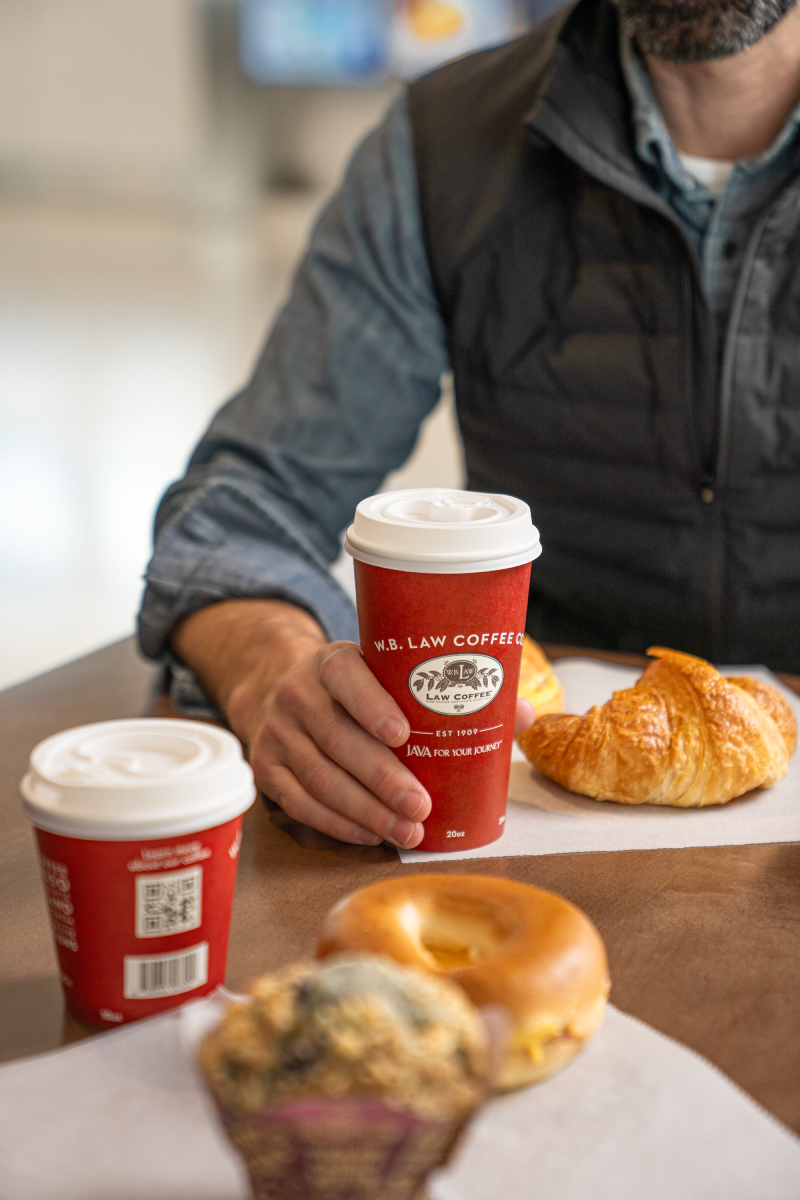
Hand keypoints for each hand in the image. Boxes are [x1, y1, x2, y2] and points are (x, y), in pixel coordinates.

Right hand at [173, 600, 534, 848]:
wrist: (284, 689)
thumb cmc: (359, 688)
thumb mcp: (389, 672)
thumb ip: (450, 690)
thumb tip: (521, 714)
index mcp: (332, 662)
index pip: (347, 677)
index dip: (372, 704)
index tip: (404, 733)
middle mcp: (298, 693)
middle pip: (338, 740)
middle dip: (382, 778)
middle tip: (421, 806)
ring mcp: (276, 732)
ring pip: (320, 778)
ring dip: (365, 810)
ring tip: (406, 831)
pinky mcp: (267, 768)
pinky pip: (300, 803)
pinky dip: (337, 823)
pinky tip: (370, 834)